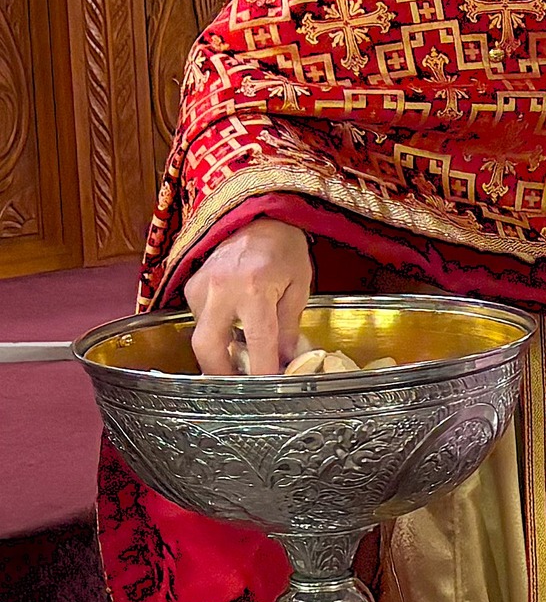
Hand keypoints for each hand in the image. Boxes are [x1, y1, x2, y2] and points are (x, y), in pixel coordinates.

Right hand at [184, 217, 312, 375]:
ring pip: (200, 335)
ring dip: (218, 352)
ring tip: (240, 359)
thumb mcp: (298, 287)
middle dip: (221, 373)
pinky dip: (214, 331)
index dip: (263, 371)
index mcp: (254, 290)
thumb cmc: (284, 249)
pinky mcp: (191, 285)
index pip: (257, 343)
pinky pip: (198, 319)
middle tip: (239, 386)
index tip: (270, 387)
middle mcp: (221, 290)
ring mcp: (201, 287)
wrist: (258, 214)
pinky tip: (232, 331)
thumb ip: (288, 327)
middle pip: (207, 347)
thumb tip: (286, 361)